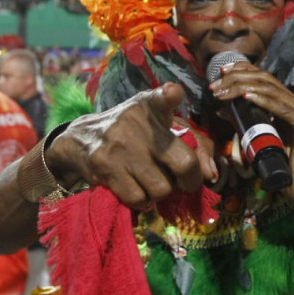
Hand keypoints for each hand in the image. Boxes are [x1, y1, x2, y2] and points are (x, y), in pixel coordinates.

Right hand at [47, 83, 216, 210]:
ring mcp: (120, 146)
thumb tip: (210, 173)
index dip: (170, 94)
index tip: (172, 93)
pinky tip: (136, 188)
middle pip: (183, 164)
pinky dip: (142, 201)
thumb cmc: (132, 131)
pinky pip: (138, 199)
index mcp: (151, 106)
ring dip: (161, 192)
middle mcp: (136, 123)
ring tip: (152, 182)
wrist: (82, 138)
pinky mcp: (105, 167)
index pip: (164, 96)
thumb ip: (192, 140)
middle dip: (189, 181)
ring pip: (161, 188)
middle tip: (182, 181)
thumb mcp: (158, 122)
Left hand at [207, 60, 293, 209]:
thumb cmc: (283, 170)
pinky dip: (262, 100)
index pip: (267, 80)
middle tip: (215, 84)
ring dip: (242, 88)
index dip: (244, 71)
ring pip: (271, 91)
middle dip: (238, 79)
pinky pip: (282, 109)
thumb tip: (223, 108)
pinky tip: (246, 96)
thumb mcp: (261, 141)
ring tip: (222, 91)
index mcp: (293, 106)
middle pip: (267, 81)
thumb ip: (248, 123)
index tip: (221, 73)